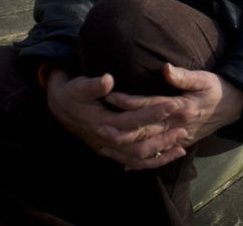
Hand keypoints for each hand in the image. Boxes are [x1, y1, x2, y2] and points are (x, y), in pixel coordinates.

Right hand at [44, 68, 187, 167]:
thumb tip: (108, 79)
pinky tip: (167, 157)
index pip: (132, 121)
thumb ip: (94, 85)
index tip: (172, 105)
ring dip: (160, 154)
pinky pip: (133, 163)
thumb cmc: (72, 93)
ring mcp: (108, 149)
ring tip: (182, 147)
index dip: (152, 114)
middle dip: (162, 138)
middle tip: (183, 128)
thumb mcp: (79, 86)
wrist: (59, 107)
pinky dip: (151, 163)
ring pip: (137, 159)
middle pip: (138, 145)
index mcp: (102, 122)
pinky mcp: (110, 151)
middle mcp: (107, 140)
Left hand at [99, 64, 242, 169]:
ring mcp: (178, 138)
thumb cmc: (218, 89)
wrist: (236, 107)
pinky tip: (126, 165)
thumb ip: (184, 76)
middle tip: (98, 128)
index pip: (149, 105)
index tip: (109, 97)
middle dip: (121, 131)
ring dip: (126, 149)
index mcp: (180, 108)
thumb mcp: (205, 78)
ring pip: (148, 149)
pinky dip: (142, 162)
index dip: (129, 102)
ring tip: (104, 147)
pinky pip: (158, 156)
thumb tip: (165, 68)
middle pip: (144, 132)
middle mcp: (177, 126)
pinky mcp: (180, 143)